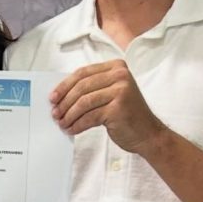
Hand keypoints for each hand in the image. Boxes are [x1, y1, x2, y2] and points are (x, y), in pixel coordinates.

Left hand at [50, 60, 164, 152]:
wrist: (149, 134)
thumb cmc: (127, 115)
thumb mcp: (111, 93)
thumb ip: (92, 88)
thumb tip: (61, 95)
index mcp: (116, 67)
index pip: (82, 73)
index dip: (64, 86)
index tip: (53, 98)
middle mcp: (120, 76)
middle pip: (81, 87)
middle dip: (64, 102)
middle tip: (55, 113)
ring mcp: (121, 91)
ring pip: (83, 102)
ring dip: (69, 115)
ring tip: (62, 123)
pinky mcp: (118, 109)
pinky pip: (89, 117)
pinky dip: (77, 125)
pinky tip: (72, 130)